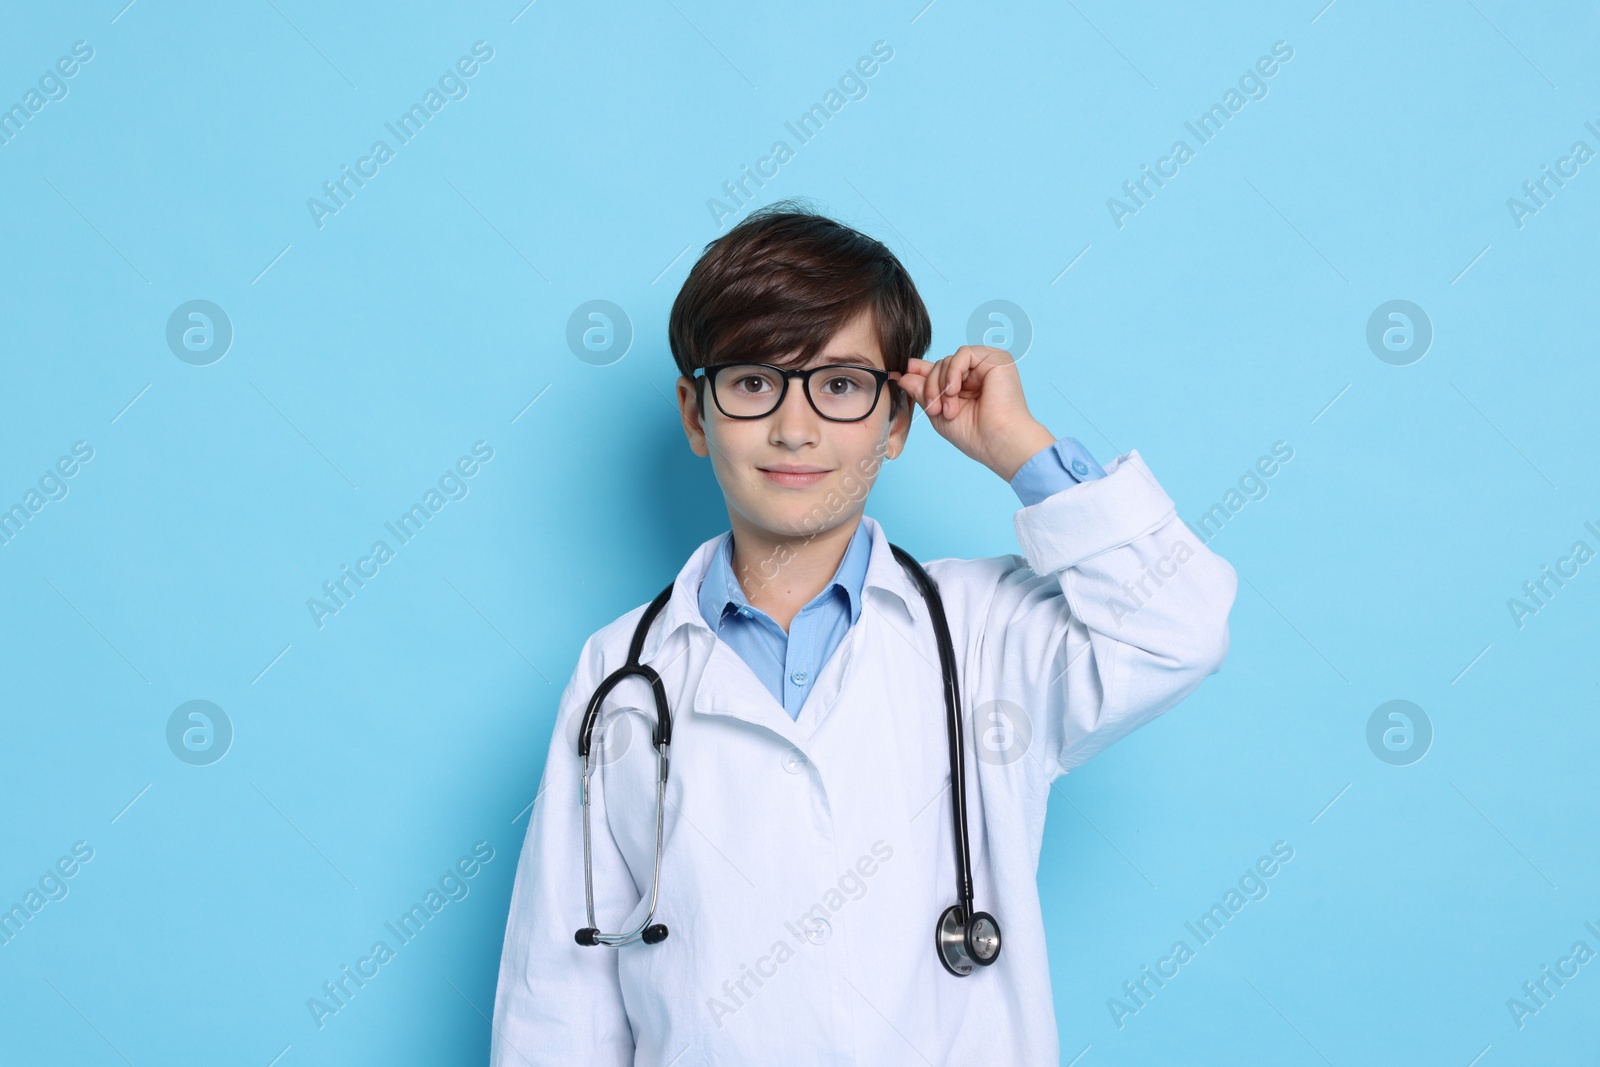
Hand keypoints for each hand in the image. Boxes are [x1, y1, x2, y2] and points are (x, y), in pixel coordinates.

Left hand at [890, 346, 1056, 480]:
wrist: (999, 442)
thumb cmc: (974, 435)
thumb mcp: (938, 412)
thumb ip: (922, 392)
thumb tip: (902, 375)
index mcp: (965, 387)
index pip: (938, 371)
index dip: (919, 372)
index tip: (900, 376)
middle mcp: (976, 374)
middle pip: (939, 365)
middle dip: (930, 387)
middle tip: (935, 409)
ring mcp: (986, 365)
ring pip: (948, 360)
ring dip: (941, 385)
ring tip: (949, 408)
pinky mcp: (995, 359)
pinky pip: (963, 354)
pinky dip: (953, 372)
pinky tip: (955, 391)